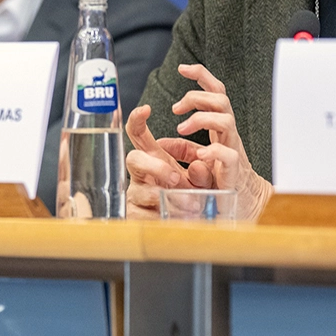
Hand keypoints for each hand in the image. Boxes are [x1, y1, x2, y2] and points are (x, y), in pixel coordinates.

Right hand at [124, 104, 214, 218]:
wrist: (180, 227)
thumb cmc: (187, 198)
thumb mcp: (199, 182)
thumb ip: (202, 173)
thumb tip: (197, 166)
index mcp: (154, 159)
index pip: (139, 135)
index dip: (137, 120)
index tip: (145, 109)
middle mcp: (142, 174)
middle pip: (133, 159)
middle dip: (155, 166)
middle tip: (176, 178)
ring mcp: (136, 194)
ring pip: (139, 191)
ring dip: (162, 197)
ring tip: (188, 206)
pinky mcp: (135, 216)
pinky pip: (142, 215)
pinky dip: (162, 218)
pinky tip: (175, 220)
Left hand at [160, 63, 272, 218]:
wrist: (241, 205)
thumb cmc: (220, 180)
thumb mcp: (196, 160)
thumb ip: (181, 149)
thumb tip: (160, 142)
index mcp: (221, 129)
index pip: (215, 93)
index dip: (201, 76)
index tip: (182, 68)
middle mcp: (229, 135)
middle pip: (221, 100)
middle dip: (197, 96)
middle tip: (176, 109)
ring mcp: (233, 150)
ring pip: (226, 120)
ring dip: (201, 119)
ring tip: (181, 128)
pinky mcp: (234, 171)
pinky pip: (228, 154)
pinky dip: (212, 151)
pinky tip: (200, 154)